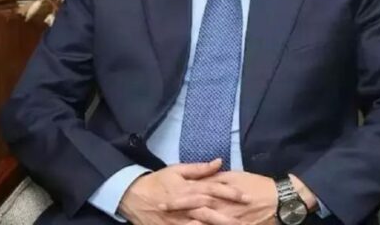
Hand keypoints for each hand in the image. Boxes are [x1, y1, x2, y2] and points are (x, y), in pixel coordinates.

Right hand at [118, 159, 249, 224]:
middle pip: (211, 211)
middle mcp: (186, 204)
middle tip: (245, 219)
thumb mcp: (177, 170)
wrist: (133, 196)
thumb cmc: (158, 181)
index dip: (231, 193)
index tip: (246, 197)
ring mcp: (179, 219)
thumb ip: (199, 168)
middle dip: (228, 216)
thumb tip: (219, 161)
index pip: (214, 189)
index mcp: (189, 188)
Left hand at [162, 172, 318, 224]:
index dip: (177, 199)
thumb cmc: (257, 185)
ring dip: (189, 224)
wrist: (279, 201)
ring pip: (204, 224)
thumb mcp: (236, 176)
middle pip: (195, 211)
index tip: (162, 201)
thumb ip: (218, 176)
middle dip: (178, 213)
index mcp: (220, 192)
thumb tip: (204, 176)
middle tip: (161, 213)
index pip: (194, 195)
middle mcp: (221, 207)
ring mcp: (228, 221)